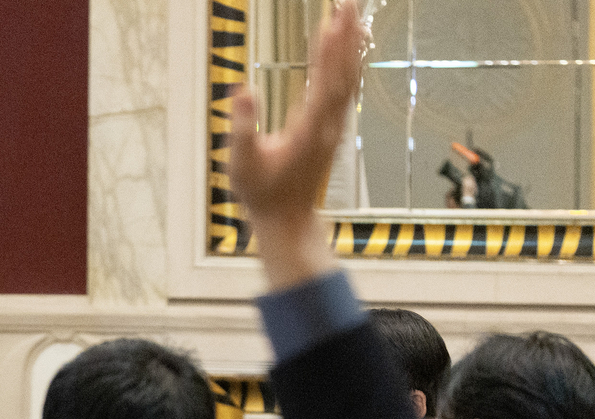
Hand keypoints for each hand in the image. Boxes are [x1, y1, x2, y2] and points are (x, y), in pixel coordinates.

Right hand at [230, 0, 366, 288]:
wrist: (287, 220)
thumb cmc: (262, 195)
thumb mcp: (242, 165)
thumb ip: (243, 129)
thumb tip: (243, 92)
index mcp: (307, 132)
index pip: (323, 83)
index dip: (328, 51)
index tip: (331, 21)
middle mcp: (327, 127)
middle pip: (343, 75)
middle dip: (345, 37)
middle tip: (347, 4)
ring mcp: (333, 128)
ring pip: (349, 80)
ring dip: (351, 47)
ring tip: (352, 16)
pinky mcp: (331, 129)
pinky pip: (346, 90)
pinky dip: (349, 64)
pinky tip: (349, 49)